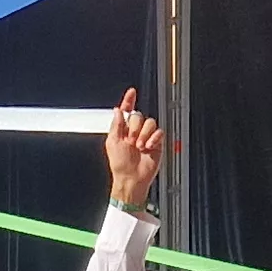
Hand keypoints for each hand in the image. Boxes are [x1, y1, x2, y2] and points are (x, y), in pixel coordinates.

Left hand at [102, 92, 165, 208]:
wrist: (132, 178)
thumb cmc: (120, 165)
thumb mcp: (112, 142)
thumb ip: (116, 124)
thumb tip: (117, 110)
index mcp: (122, 129)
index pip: (126, 111)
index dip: (128, 101)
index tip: (131, 92)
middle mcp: (135, 131)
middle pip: (139, 115)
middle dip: (134, 127)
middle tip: (131, 141)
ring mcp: (146, 136)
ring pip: (150, 122)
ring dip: (143, 134)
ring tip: (139, 146)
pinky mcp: (156, 143)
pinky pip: (159, 132)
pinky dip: (153, 139)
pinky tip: (148, 147)